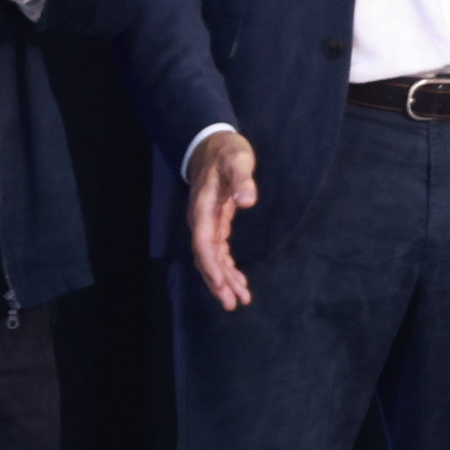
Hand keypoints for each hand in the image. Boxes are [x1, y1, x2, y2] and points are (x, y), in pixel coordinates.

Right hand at [187, 127, 259, 310]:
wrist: (212, 146)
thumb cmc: (227, 153)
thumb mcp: (237, 161)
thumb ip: (242, 179)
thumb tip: (247, 200)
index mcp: (204, 209)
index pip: (204, 243)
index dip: (211, 265)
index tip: (221, 284)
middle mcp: (202, 221)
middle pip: (206, 257)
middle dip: (218, 281)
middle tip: (233, 303)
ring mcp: (207, 224)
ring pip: (212, 258)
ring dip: (224, 279)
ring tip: (239, 300)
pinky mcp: (216, 224)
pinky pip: (218, 252)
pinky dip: (227, 268)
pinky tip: (238, 282)